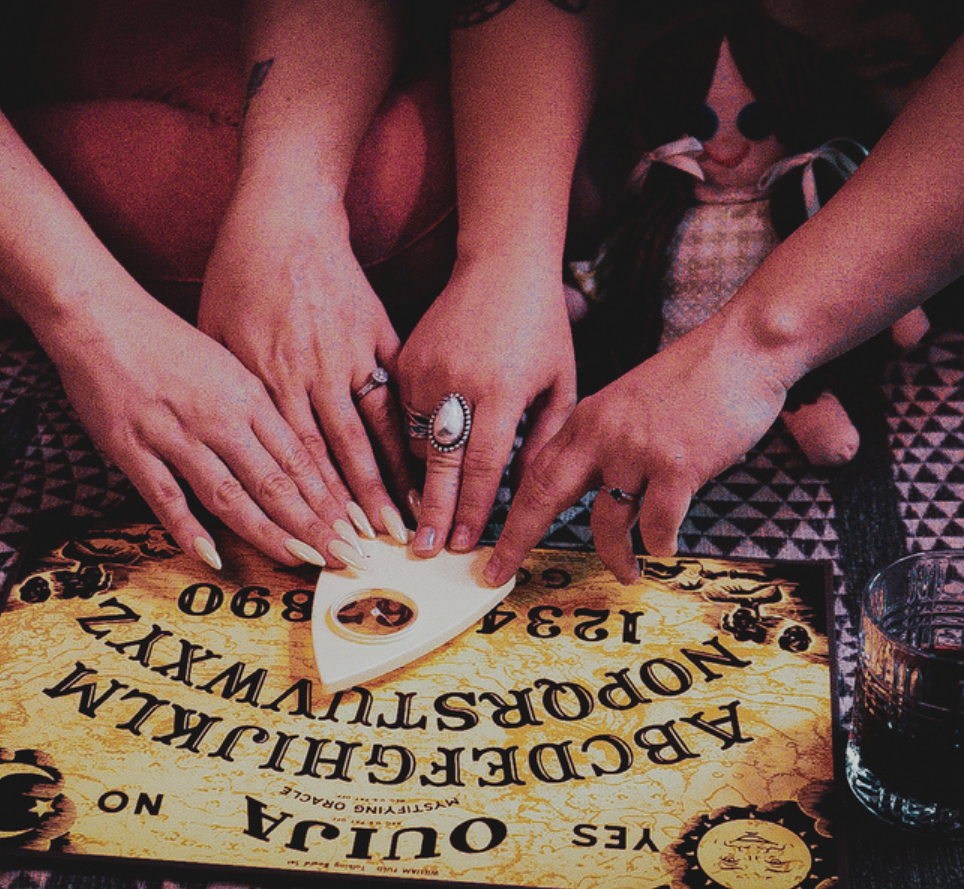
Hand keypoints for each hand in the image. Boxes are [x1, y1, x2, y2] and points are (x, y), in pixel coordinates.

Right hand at [34, 296, 349, 568]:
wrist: (99, 315)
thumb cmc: (164, 340)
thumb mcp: (225, 363)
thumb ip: (255, 407)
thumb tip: (289, 451)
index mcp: (245, 394)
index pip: (298, 456)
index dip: (328, 496)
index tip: (352, 527)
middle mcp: (218, 416)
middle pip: (274, 480)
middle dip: (313, 523)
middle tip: (344, 556)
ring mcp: (175, 434)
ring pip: (229, 493)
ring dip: (266, 531)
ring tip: (299, 560)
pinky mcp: (133, 448)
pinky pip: (166, 496)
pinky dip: (188, 529)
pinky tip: (211, 556)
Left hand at [199, 191, 410, 547]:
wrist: (285, 215)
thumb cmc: (239, 273)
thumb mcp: (213, 334)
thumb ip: (227, 392)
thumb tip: (227, 445)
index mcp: (266, 381)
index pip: (289, 460)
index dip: (307, 508)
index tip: (320, 546)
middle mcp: (310, 376)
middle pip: (334, 458)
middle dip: (352, 513)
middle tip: (369, 556)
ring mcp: (349, 356)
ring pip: (370, 433)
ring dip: (387, 484)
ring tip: (403, 525)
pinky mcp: (377, 335)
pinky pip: (396, 394)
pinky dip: (409, 433)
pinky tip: (423, 465)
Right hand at [396, 262, 575, 555]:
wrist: (502, 264)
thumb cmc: (541, 326)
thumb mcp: (560, 383)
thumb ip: (545, 439)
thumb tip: (523, 492)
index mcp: (502, 390)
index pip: (483, 465)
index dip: (471, 509)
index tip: (463, 543)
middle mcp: (458, 383)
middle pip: (441, 464)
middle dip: (432, 512)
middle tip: (423, 549)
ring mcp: (425, 370)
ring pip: (416, 442)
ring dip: (421, 479)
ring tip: (418, 515)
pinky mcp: (405, 359)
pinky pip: (403, 415)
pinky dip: (413, 441)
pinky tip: (421, 463)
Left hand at [485, 313, 793, 584]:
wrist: (744, 347)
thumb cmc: (696, 377)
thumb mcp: (630, 401)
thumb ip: (605, 439)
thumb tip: (593, 486)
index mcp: (587, 418)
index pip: (532, 472)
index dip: (510, 514)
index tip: (494, 544)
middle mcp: (602, 434)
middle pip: (542, 496)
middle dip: (516, 540)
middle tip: (499, 574)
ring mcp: (637, 450)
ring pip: (606, 524)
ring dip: (615, 558)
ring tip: (627, 573)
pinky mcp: (677, 465)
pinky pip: (657, 525)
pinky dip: (661, 544)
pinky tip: (668, 546)